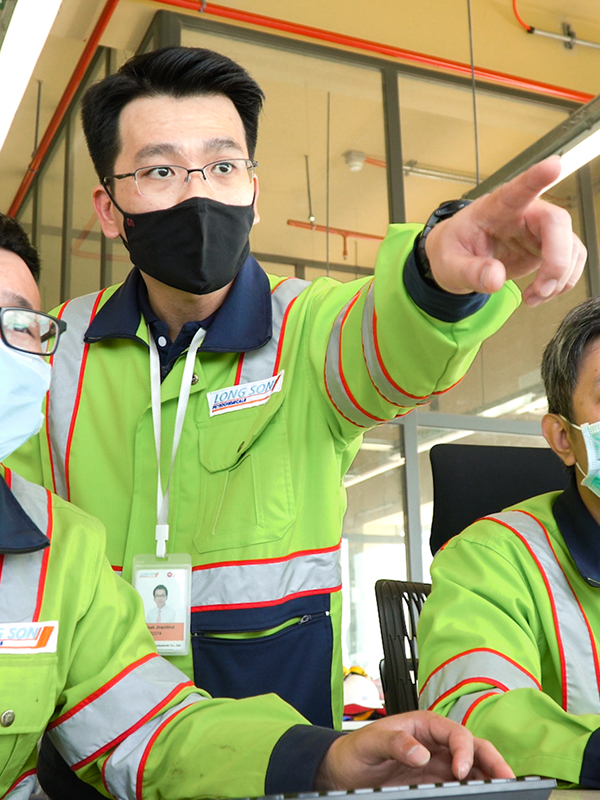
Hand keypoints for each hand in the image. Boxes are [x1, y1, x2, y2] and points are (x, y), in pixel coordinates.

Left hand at [314, 711, 513, 789]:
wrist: (343, 771)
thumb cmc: (356, 749)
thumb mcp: (370, 742)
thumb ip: (395, 743)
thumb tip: (421, 752)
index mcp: (423, 725)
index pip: (455, 732)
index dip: (463, 750)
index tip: (460, 772)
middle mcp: (435, 742)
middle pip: (473, 747)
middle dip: (493, 760)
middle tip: (508, 779)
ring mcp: (438, 764)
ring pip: (474, 767)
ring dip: (489, 775)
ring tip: (504, 790)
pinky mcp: (435, 783)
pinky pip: (461, 785)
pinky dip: (475, 788)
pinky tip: (482, 796)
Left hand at [424, 155, 586, 305]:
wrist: (457, 260)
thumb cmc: (453, 251)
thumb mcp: (450, 265)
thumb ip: (470, 271)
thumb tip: (495, 279)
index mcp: (495, 208)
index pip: (518, 189)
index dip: (537, 177)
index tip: (554, 165)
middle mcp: (524, 213)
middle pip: (557, 223)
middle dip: (557, 260)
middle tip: (541, 290)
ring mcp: (538, 230)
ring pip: (571, 245)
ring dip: (561, 276)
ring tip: (535, 296)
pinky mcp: (547, 247)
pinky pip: (570, 261)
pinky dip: (561, 283)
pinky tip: (539, 294)